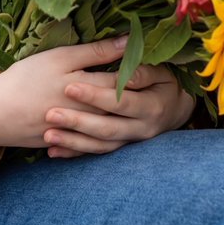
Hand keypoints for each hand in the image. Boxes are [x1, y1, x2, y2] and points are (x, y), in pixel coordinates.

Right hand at [0, 35, 192, 156]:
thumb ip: (95, 51)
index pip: (123, 82)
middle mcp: (85, 114)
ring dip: (132, 119)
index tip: (161, 64)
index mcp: (84, 87)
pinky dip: (110, 139)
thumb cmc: (25, 77)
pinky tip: (122, 132)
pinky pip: (94, 147)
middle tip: (163, 84)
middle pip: (122, 107)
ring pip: (113, 129)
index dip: (143, 73)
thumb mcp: (59, 57)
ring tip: (147, 106)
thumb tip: (127, 41)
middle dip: (143, 97)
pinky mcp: (69, 144)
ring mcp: (78, 133)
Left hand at [44, 60, 194, 157]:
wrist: (175, 108)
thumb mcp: (160, 71)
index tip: (70, 87)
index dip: (96, 96)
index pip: (120, 102)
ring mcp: (130, 141)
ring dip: (73, 142)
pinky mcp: (119, 147)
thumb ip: (142, 71)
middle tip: (51, 114)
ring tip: (48, 136)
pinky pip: (96, 154)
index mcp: (152, 107)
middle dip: (78, 122)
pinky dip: (75, 153)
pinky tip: (53, 152)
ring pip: (100, 146)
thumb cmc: (164, 81)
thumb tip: (127, 74)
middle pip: (107, 128)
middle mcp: (142, 129)